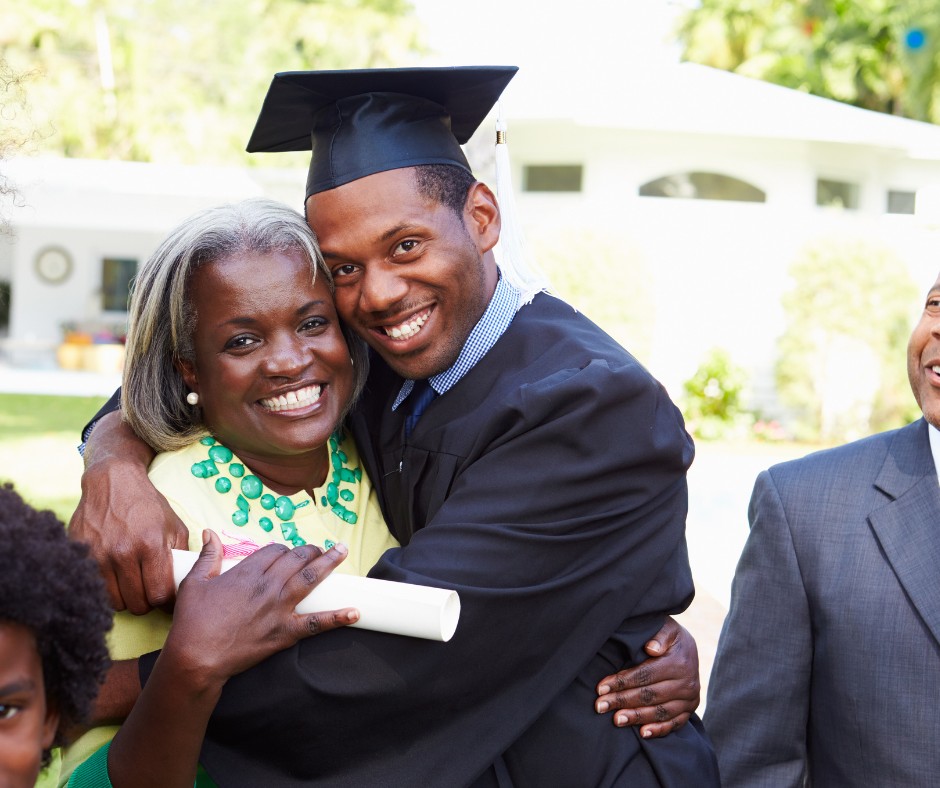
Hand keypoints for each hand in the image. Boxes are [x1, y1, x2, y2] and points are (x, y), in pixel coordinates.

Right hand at [69, 411, 187, 613]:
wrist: (112, 481)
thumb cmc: (148, 505)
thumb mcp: (175, 526)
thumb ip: (182, 556)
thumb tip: (186, 584)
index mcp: (150, 545)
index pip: (159, 594)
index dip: (165, 602)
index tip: (167, 598)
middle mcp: (122, 552)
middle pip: (137, 604)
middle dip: (147, 602)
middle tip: (149, 592)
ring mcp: (98, 555)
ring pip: (115, 602)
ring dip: (126, 598)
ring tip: (133, 585)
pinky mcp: (80, 554)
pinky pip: (96, 587)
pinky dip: (107, 588)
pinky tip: (116, 577)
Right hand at [163, 531, 358, 688]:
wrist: (195, 658)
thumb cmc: (192, 621)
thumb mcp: (194, 582)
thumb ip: (207, 556)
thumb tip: (209, 533)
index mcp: (247, 572)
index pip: (274, 550)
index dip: (282, 549)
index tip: (285, 553)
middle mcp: (268, 586)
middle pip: (296, 559)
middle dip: (309, 550)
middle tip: (319, 548)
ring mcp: (279, 609)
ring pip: (310, 579)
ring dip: (329, 563)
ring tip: (342, 552)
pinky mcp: (284, 633)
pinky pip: (316, 623)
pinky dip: (337, 618)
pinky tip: (355, 612)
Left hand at [594, 616, 699, 737]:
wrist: (689, 649)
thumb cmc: (669, 637)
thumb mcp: (667, 628)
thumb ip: (660, 635)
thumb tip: (651, 648)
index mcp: (679, 662)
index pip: (645, 675)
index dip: (622, 682)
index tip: (601, 688)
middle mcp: (687, 683)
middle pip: (650, 695)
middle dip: (622, 701)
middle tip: (600, 706)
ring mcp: (690, 698)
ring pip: (660, 711)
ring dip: (636, 717)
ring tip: (616, 719)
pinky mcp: (690, 709)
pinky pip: (674, 723)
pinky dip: (659, 730)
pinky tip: (642, 733)